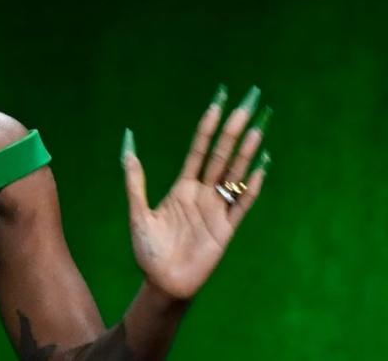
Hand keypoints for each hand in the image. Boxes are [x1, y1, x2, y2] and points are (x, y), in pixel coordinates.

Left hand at [122, 85, 271, 299]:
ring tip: (257, 128)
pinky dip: (251, 187)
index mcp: (182, 188)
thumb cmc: (148, 252)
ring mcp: (216, 211)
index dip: (208, 126)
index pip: (199, 150)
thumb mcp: (137, 213)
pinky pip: (241, 205)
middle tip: (247, 103)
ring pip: (234, 175)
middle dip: (232, 130)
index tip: (217, 102)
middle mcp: (203, 195)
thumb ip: (135, 181)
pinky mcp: (226, 230)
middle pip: (221, 156)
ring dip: (245, 152)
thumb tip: (128, 147)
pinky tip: (260, 168)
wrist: (162, 284)